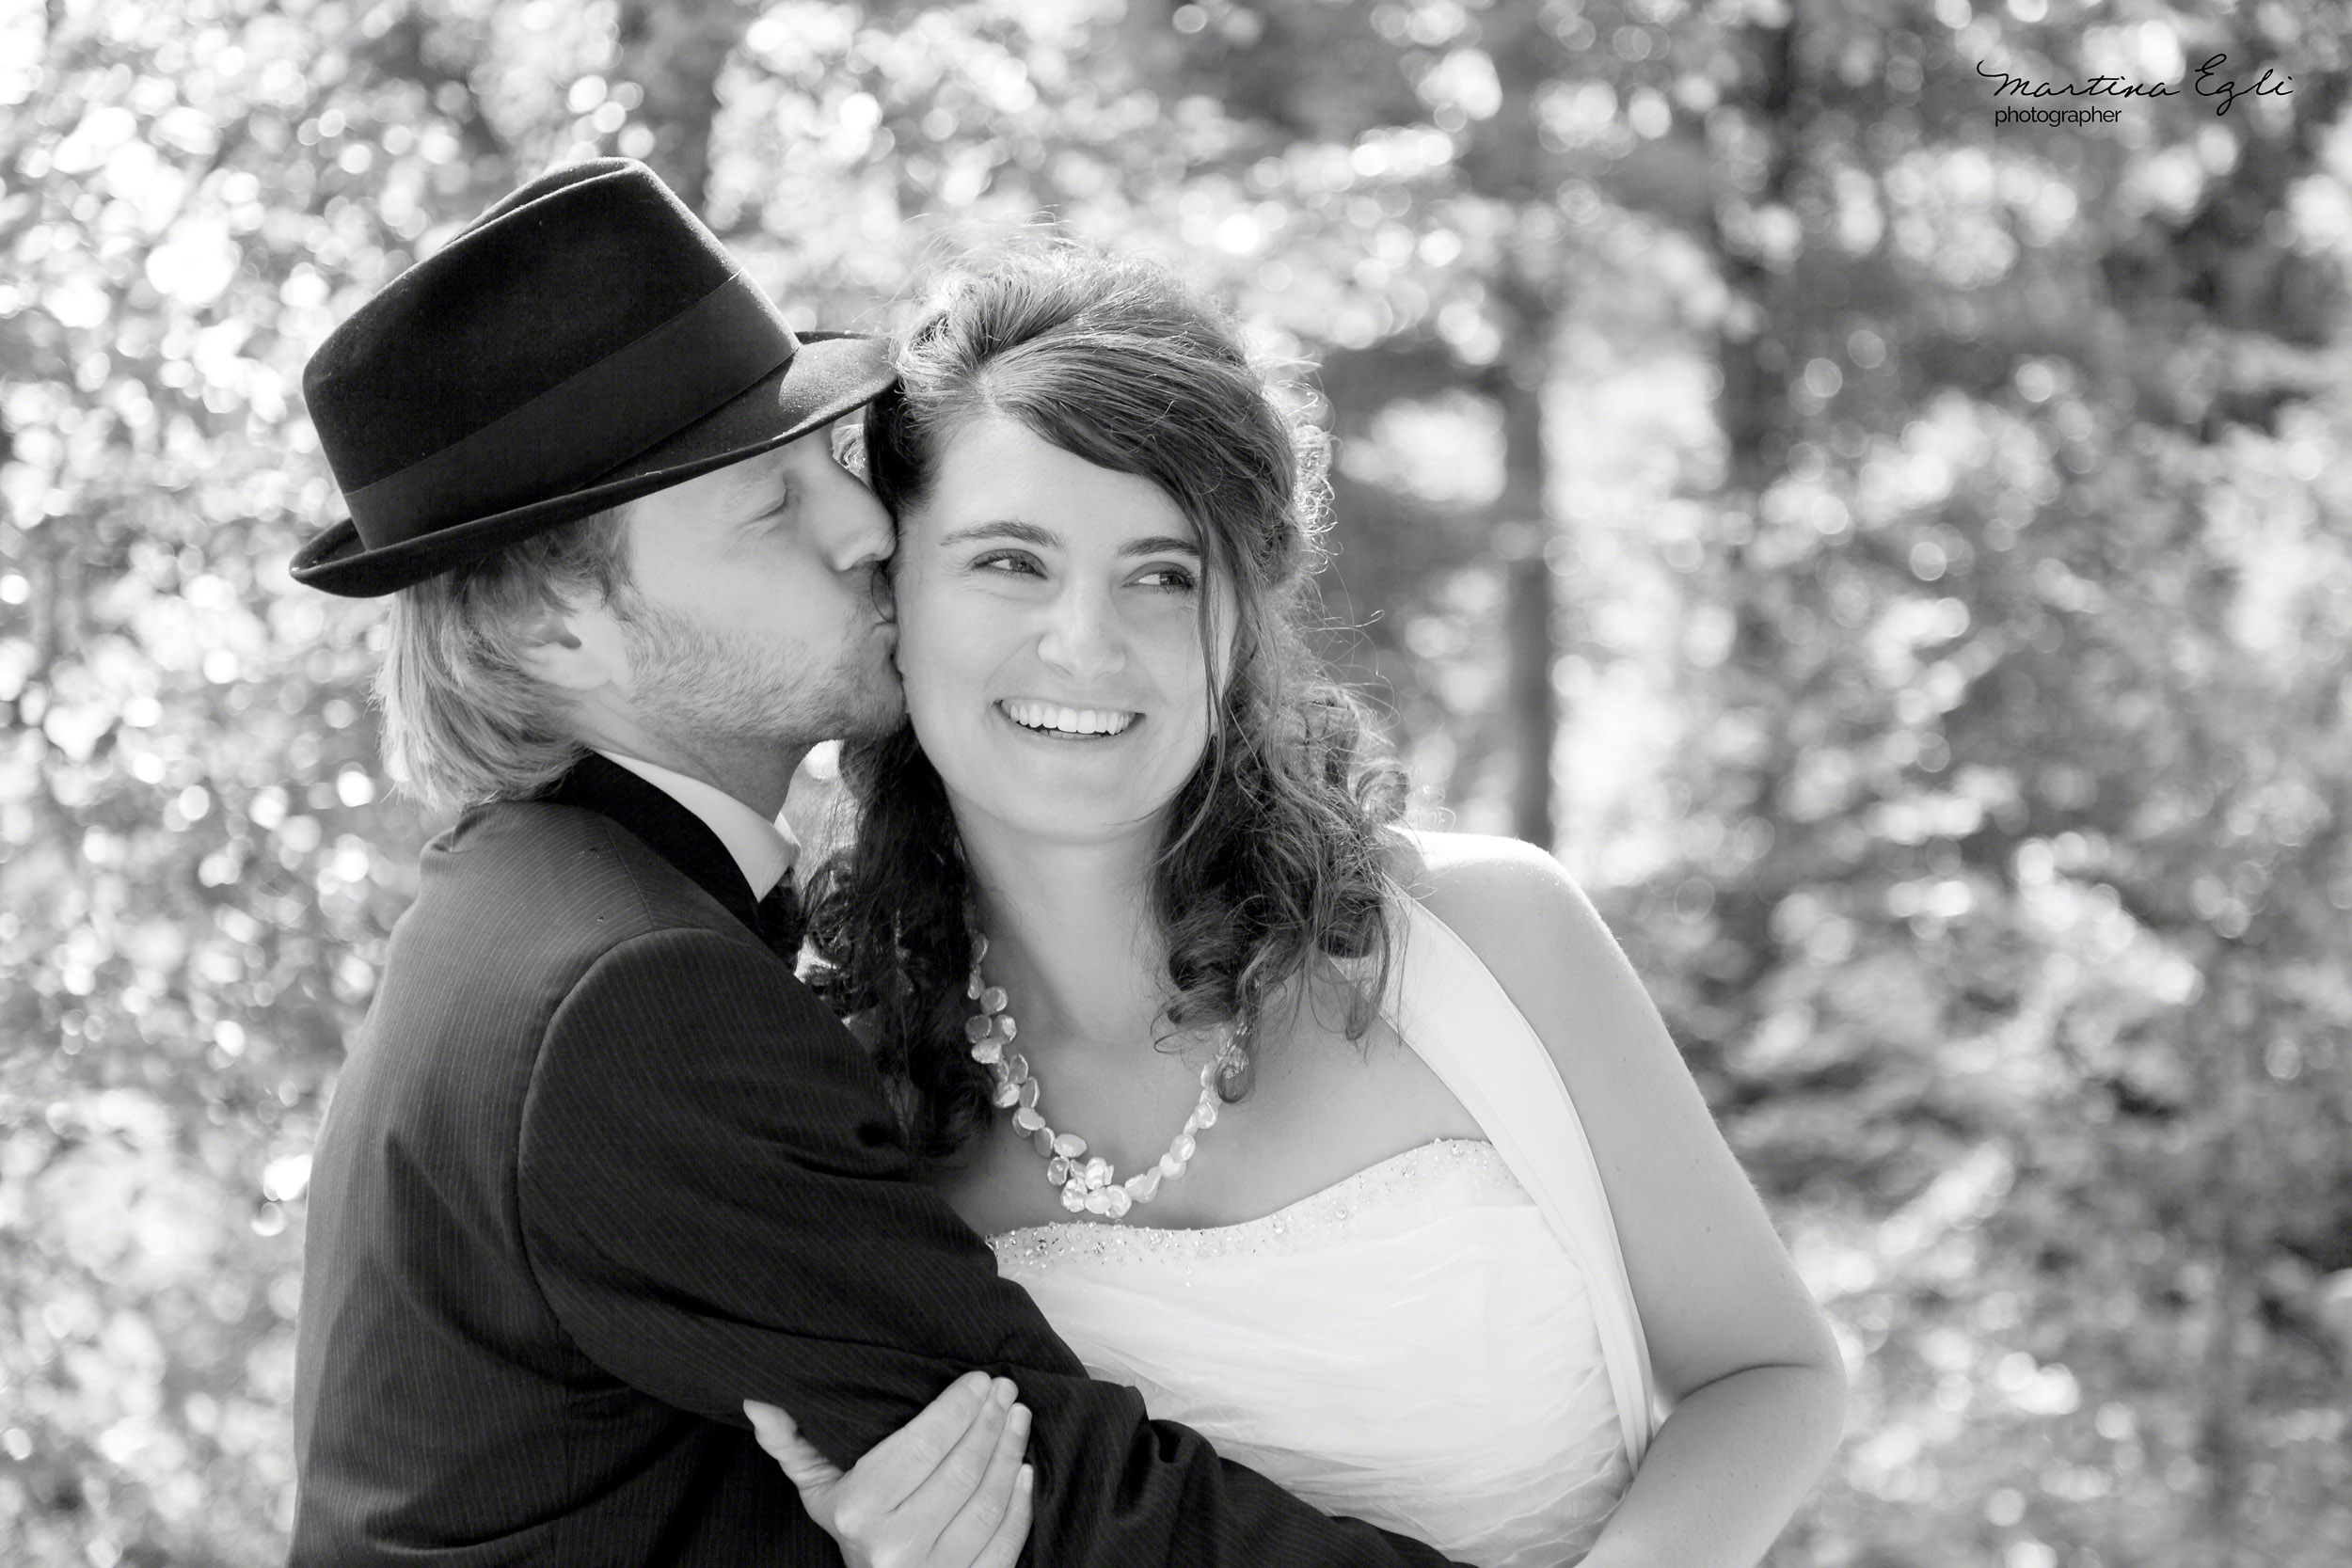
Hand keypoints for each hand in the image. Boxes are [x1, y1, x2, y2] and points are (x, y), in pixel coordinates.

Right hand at [745, 1372, 1032, 1567]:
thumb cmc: (850, 1528)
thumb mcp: (817, 1488)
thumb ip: (792, 1442)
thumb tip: (758, 1398)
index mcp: (859, 1510)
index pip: (922, 1447)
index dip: (957, 1409)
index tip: (979, 1379)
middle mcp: (895, 1546)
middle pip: (960, 1470)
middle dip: (990, 1423)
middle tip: (1006, 1388)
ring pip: (986, 1503)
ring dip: (1010, 1453)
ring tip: (1018, 1417)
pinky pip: (1005, 1543)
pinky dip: (1020, 1504)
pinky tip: (1026, 1469)